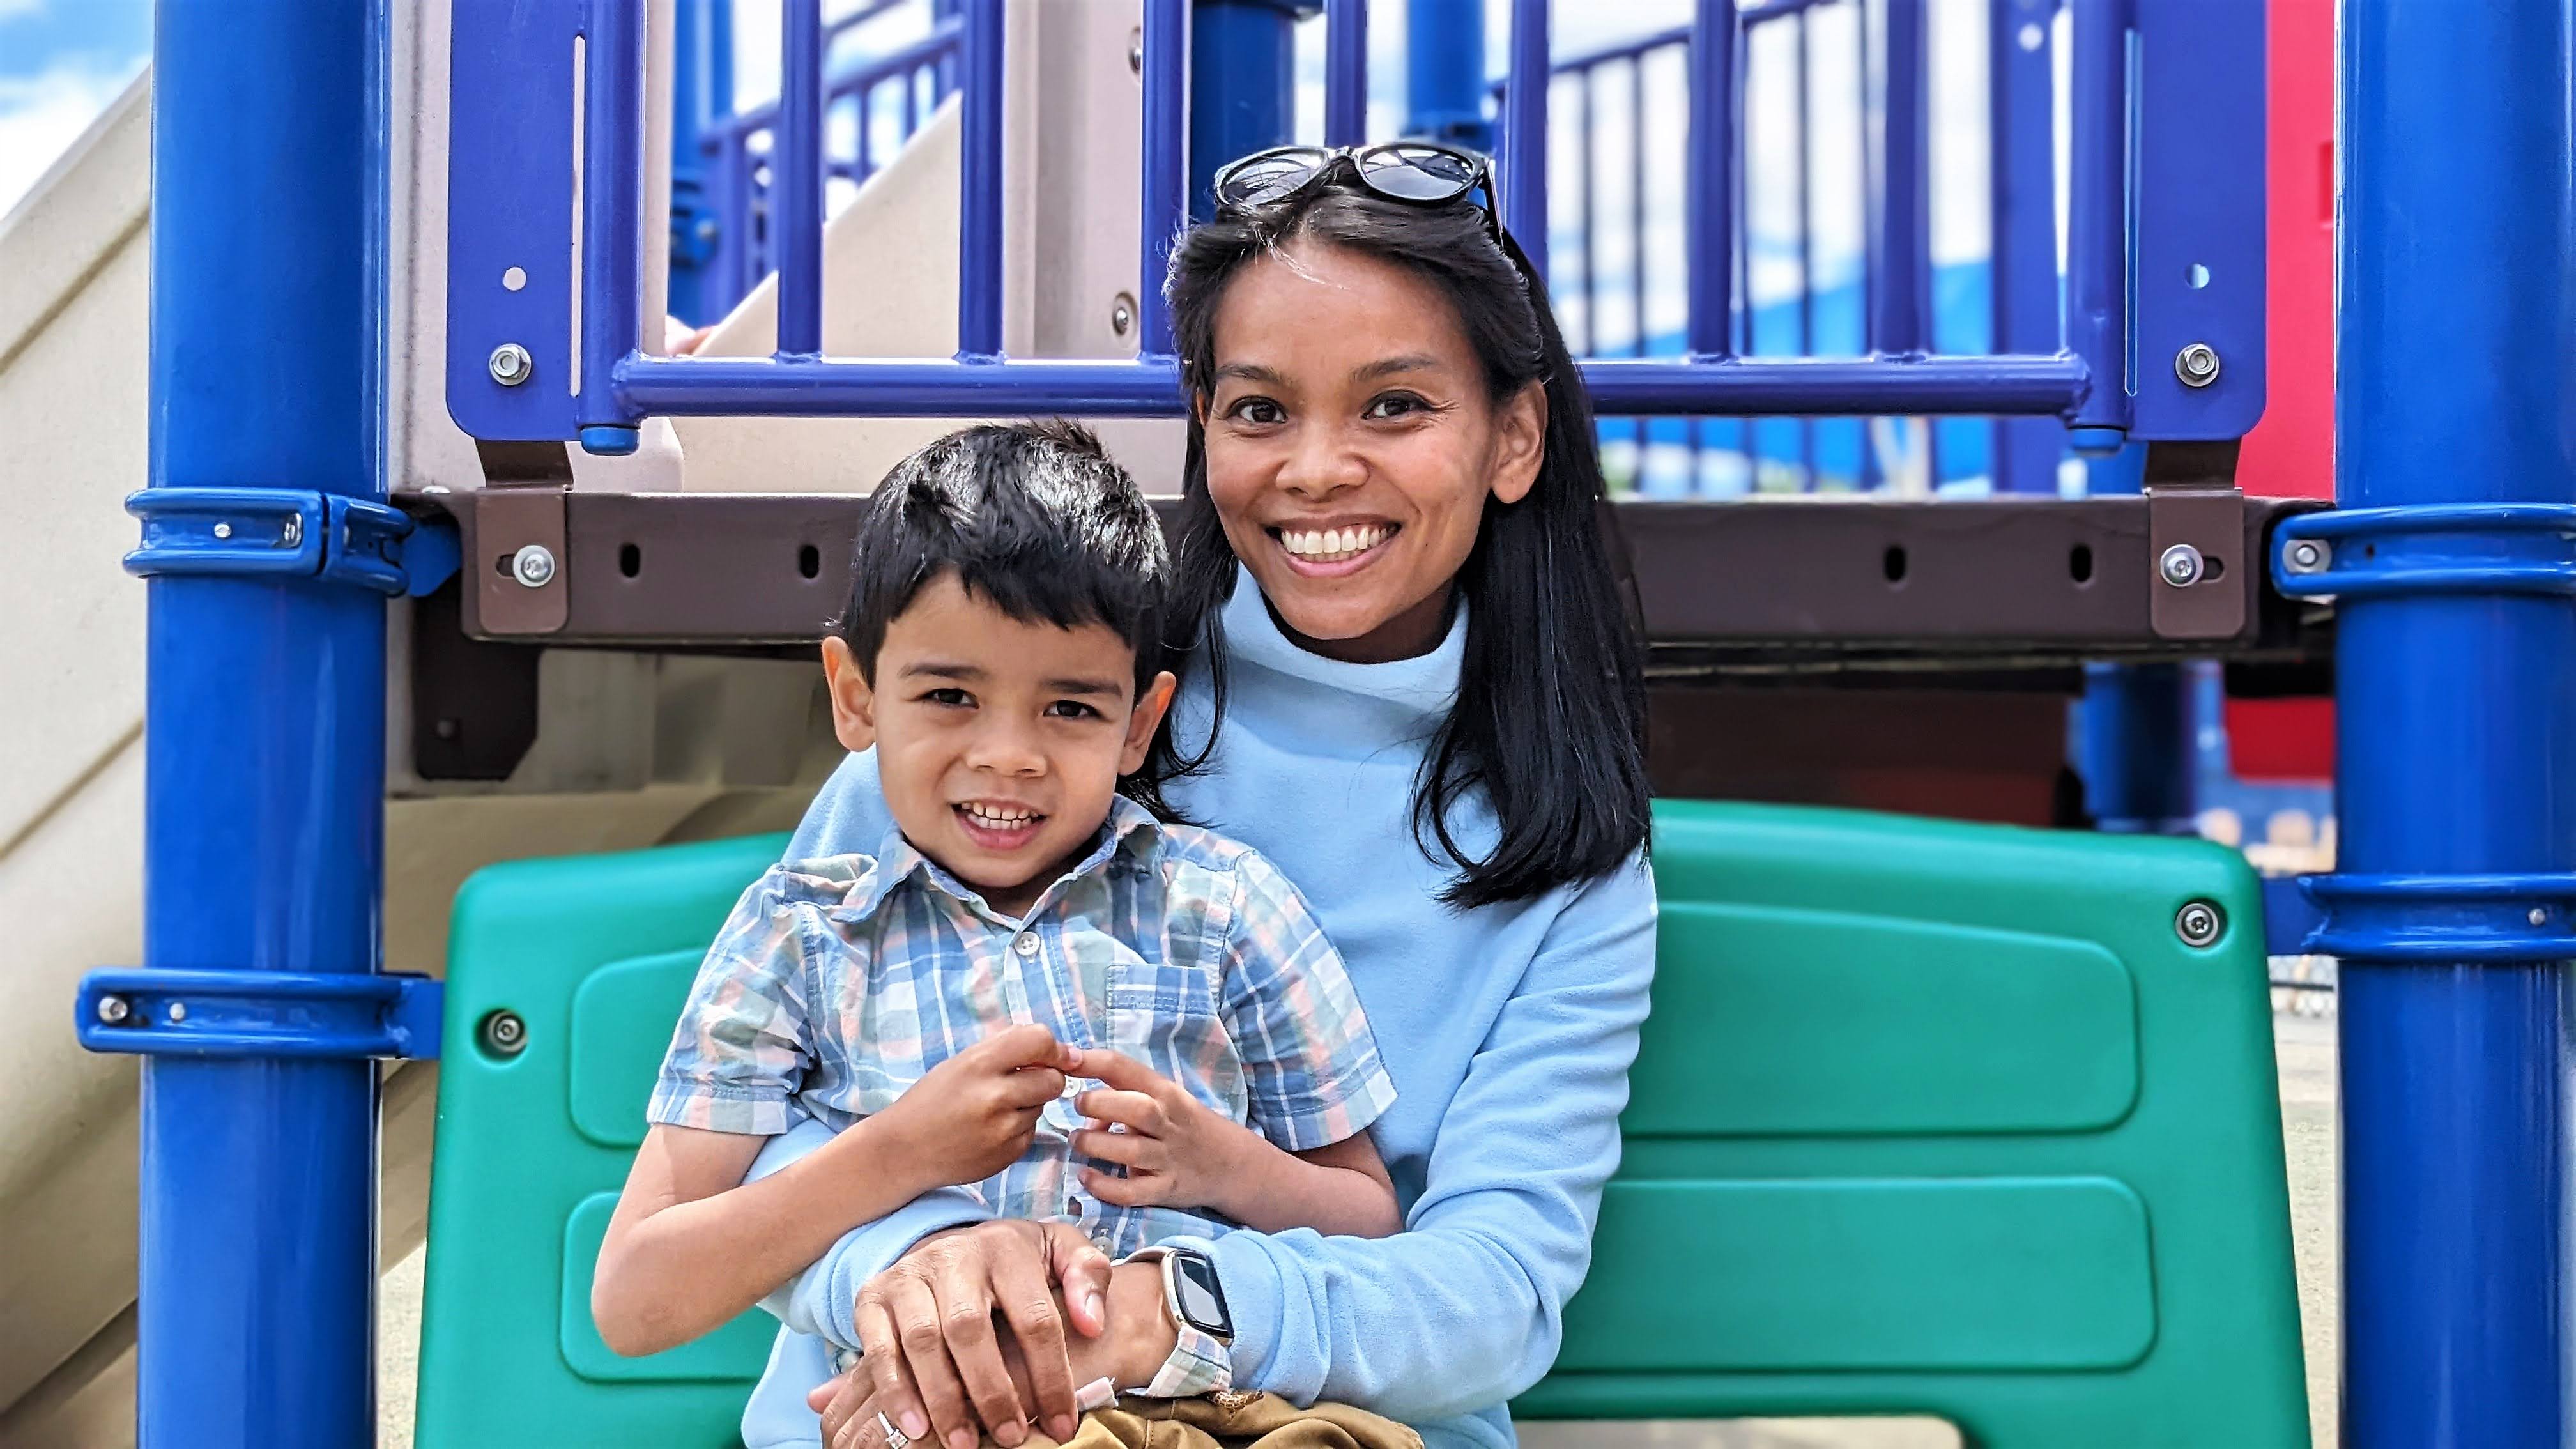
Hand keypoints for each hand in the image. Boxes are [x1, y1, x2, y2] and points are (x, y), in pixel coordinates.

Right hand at [849, 1219, 1113, 1448]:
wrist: (952, 1243)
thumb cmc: (1017, 1263)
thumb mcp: (1060, 1251)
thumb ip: (1089, 1276)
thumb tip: (1092, 1323)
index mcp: (1006, 1247)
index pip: (1034, 1317)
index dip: (1051, 1376)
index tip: (1063, 1424)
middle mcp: (952, 1256)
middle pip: (970, 1328)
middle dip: (992, 1391)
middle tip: (1012, 1437)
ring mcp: (908, 1275)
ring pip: (921, 1340)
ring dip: (942, 1399)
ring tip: (964, 1444)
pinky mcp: (873, 1297)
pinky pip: (877, 1348)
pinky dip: (895, 1391)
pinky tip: (916, 1428)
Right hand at [874, 1025, 1079, 1190]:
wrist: (903, 1150)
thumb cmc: (933, 1099)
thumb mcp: (962, 1062)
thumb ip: (1007, 1050)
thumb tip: (1064, 1053)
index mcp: (979, 1063)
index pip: (1040, 1040)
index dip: (1055, 1048)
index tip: (1057, 1056)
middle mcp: (994, 1096)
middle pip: (1054, 1079)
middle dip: (1046, 1078)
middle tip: (1021, 1083)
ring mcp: (1003, 1129)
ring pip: (1043, 1107)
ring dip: (1029, 1104)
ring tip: (993, 1109)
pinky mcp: (1007, 1154)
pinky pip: (1031, 1132)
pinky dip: (1018, 1128)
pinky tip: (989, 1130)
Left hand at [1068, 1048, 1256, 1215]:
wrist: (1231, 1163)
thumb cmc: (1184, 1124)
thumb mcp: (1164, 1099)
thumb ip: (1124, 1097)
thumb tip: (1084, 1106)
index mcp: (1165, 1092)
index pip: (1125, 1068)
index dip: (1091, 1061)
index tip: (1065, 1060)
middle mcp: (1169, 1123)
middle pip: (1136, 1109)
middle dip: (1099, 1104)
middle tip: (1076, 1105)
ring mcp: (1169, 1158)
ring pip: (1132, 1151)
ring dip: (1096, 1145)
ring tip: (1078, 1140)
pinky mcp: (1167, 1189)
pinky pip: (1133, 1192)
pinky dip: (1106, 1187)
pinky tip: (1087, 1178)